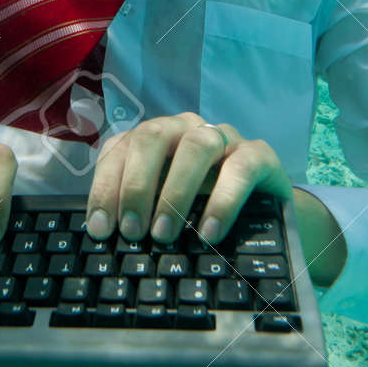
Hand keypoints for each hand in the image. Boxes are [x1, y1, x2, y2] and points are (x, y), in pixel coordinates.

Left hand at [85, 112, 293, 244]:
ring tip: (164, 234)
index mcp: (156, 136)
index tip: (101, 228)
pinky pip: (241, 168)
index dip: (105, 185)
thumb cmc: (202, 207)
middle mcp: (187, 128)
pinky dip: (223, 200)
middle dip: (136, 184)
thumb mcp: (164, 208)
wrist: (267, 211)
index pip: (120, 147)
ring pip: (196, 146)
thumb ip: (138, 212)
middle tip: (132, 231)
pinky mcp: (259, 155)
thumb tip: (106, 237)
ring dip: (175, 192)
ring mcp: (225, 137)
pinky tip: (209, 232)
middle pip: (153, 136)